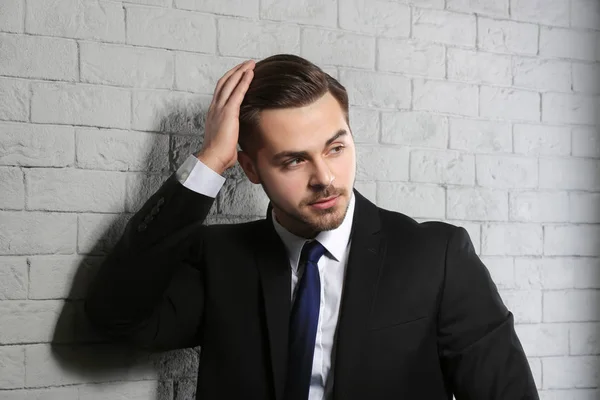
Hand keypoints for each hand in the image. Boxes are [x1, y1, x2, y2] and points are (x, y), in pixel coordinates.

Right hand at [196, 59, 255, 174]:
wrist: (213, 158)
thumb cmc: (220, 155)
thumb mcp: (226, 143)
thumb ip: (231, 140)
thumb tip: (237, 149)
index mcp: (213, 113)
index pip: (221, 91)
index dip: (230, 81)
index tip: (239, 75)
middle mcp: (215, 107)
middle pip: (224, 82)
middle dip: (236, 71)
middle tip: (246, 63)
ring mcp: (220, 108)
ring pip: (230, 83)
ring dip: (241, 71)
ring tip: (250, 63)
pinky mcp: (228, 112)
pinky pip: (237, 92)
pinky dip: (244, 81)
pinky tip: (250, 73)